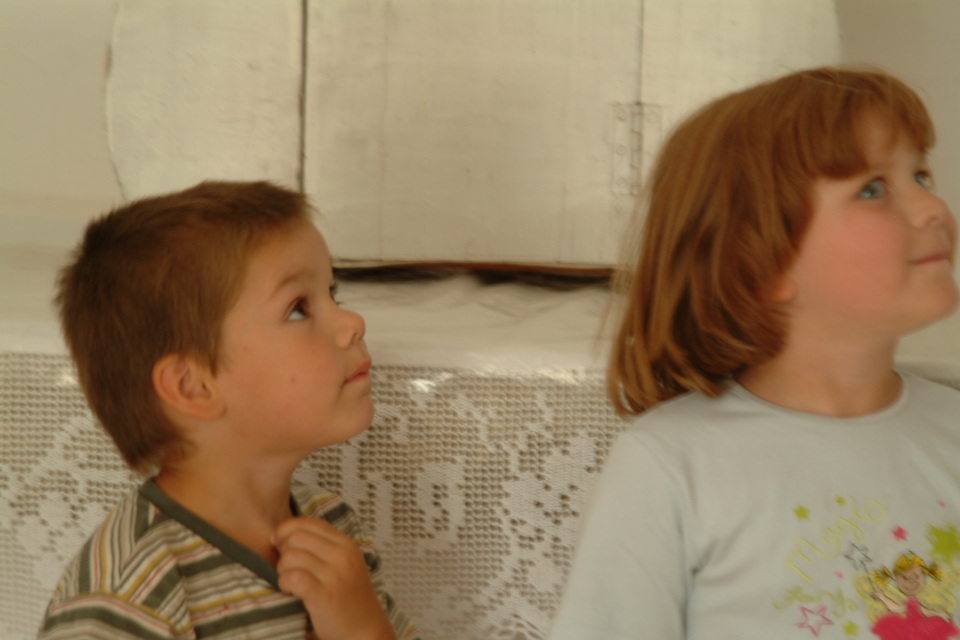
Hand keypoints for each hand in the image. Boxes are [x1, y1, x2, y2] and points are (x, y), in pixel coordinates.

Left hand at [273, 517, 395, 639]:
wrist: (365, 629)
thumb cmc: (347, 596)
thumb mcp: (342, 563)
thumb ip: (320, 546)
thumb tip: (280, 535)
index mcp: (346, 543)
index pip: (309, 522)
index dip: (287, 529)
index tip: (278, 542)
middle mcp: (342, 555)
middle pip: (296, 537)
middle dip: (283, 551)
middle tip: (288, 568)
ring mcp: (335, 575)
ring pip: (291, 556)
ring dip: (283, 570)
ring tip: (291, 582)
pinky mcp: (324, 595)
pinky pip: (293, 577)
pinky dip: (285, 583)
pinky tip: (290, 591)